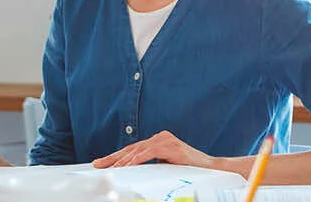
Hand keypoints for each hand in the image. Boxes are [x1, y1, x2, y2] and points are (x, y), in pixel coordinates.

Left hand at [92, 131, 215, 169]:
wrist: (212, 169)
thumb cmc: (190, 170)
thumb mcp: (165, 167)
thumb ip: (151, 166)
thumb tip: (132, 173)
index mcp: (157, 142)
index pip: (132, 150)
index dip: (116, 157)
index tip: (101, 164)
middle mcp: (159, 138)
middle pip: (131, 148)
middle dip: (113, 158)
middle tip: (98, 165)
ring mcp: (165, 139)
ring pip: (138, 150)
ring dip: (123, 161)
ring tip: (111, 169)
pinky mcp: (170, 145)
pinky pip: (149, 152)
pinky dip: (137, 159)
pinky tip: (127, 166)